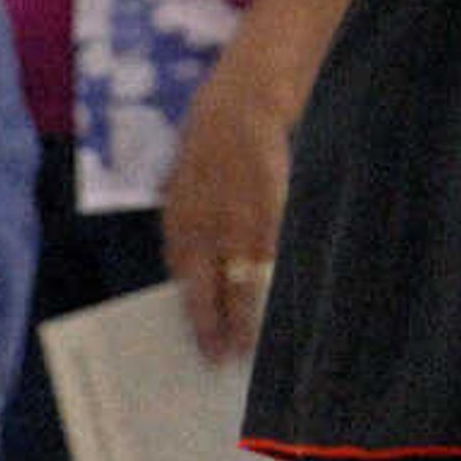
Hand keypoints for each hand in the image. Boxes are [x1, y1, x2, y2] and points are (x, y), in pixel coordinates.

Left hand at [160, 64, 292, 363]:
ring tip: (254, 346)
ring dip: (250, 317)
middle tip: (225, 360)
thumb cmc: (211, 142)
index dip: (197, 317)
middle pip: (213, 290)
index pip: (186, 282)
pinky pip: (273, 258)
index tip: (203, 346)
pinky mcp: (272, 208)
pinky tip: (281, 304)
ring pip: (246, 281)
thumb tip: (186, 271)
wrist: (244, 100)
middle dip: (220, 327)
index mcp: (179, 220)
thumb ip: (185, 225)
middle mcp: (205, 225)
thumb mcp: (181, 181)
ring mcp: (240, 219)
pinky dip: (276, 284)